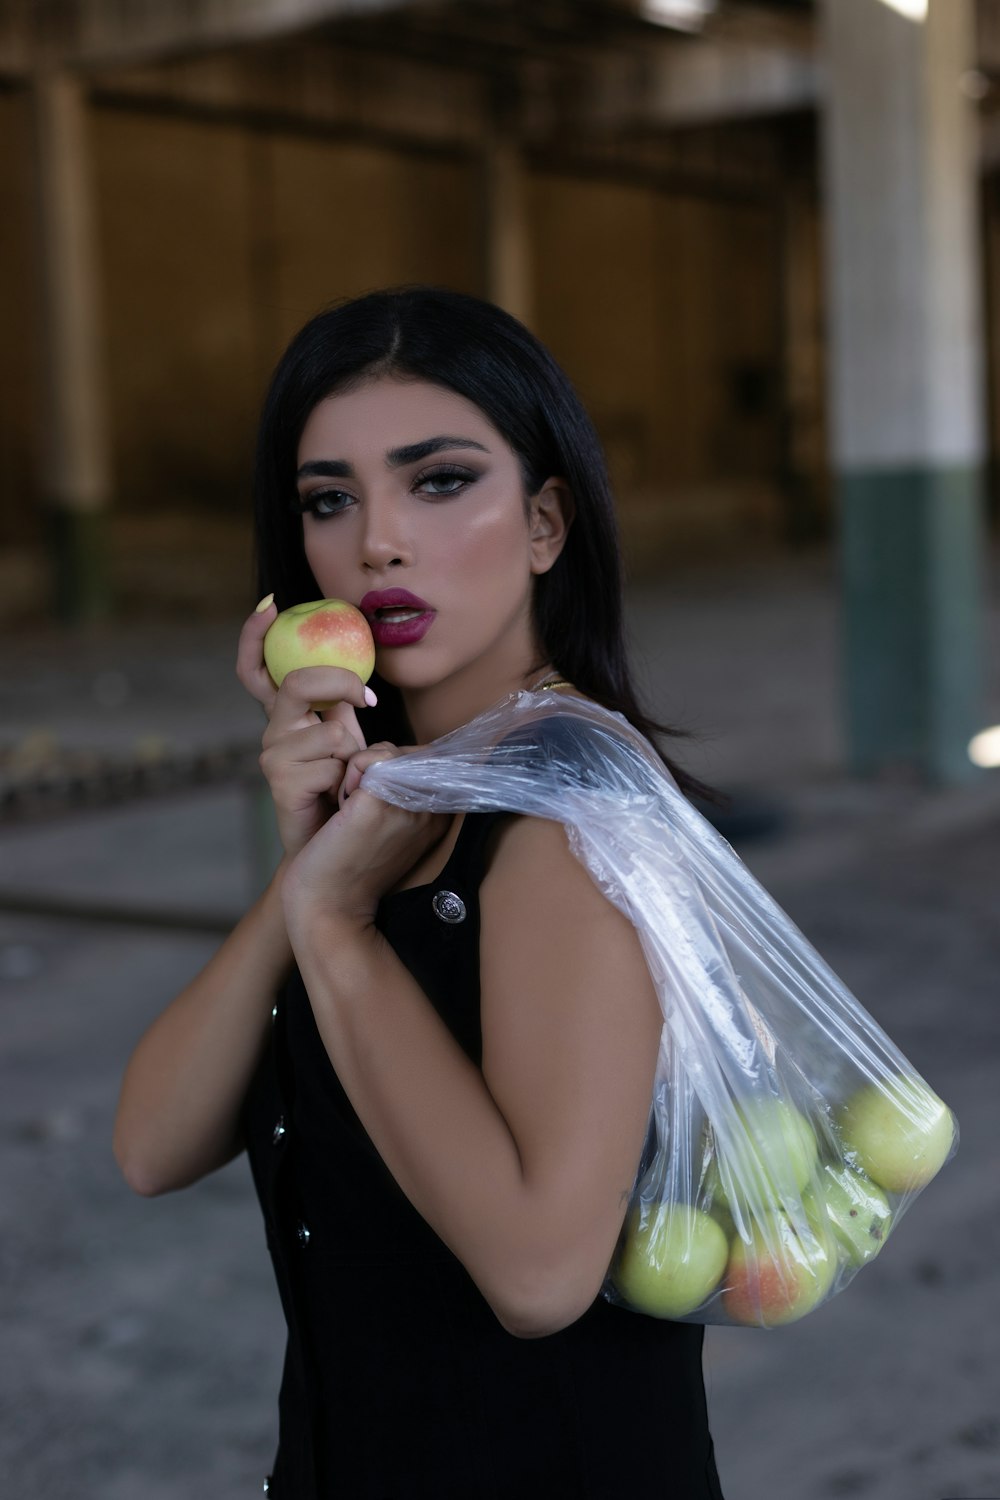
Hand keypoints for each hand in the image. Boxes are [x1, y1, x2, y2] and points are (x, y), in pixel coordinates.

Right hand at [236, 599, 374, 856]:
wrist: (330, 850)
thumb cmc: (344, 792)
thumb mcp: (347, 740)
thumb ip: (341, 706)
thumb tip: (358, 677)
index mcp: (285, 715)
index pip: (258, 668)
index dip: (255, 634)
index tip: (269, 604)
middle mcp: (273, 729)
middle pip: (297, 683)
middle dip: (339, 684)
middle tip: (367, 700)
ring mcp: (272, 754)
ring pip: (331, 730)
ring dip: (354, 752)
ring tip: (348, 778)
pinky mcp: (280, 779)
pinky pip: (331, 760)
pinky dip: (348, 775)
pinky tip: (339, 795)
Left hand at [283, 743, 448, 927]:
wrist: (331, 906)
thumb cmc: (355, 864)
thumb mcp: (394, 828)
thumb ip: (407, 793)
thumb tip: (397, 755)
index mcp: (441, 816)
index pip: (427, 760)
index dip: (394, 767)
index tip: (373, 801)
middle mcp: (433, 808)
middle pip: (404, 752)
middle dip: (376, 768)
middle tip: (359, 811)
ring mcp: (408, 803)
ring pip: (385, 751)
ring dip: (360, 772)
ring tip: (352, 811)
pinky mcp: (378, 801)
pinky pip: (364, 759)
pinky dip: (346, 777)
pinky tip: (342, 810)